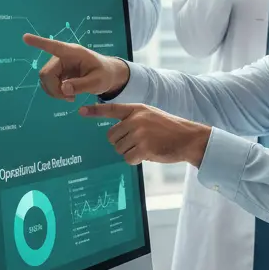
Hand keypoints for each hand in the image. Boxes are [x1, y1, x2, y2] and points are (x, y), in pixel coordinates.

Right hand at [22, 33, 128, 100]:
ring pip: (45, 79)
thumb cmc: (105, 74)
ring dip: (55, 92)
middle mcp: (62, 56)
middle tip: (70, 98)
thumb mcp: (98, 82)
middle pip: (46, 73)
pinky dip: (55, 92)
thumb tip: (63, 88)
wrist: (107, 75)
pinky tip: (68, 95)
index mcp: (73, 53)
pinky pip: (48, 83)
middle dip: (54, 89)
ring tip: (71, 97)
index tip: (25, 37)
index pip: (54, 46)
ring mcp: (59, 64)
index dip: (39, 43)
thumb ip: (82, 85)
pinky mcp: (57, 72)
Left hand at [78, 101, 210, 166]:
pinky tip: (149, 154)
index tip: (80, 111)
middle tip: (138, 143)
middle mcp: (136, 119)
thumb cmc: (170, 129)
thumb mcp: (151, 116)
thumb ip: (134, 120)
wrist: (188, 138)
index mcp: (137, 109)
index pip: (111, 109)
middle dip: (121, 143)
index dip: (94, 111)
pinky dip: (136, 160)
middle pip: (112, 136)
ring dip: (130, 152)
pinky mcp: (143, 147)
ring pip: (119, 149)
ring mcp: (139, 133)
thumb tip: (115, 135)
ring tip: (147, 146)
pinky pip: (128, 158)